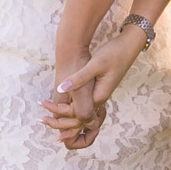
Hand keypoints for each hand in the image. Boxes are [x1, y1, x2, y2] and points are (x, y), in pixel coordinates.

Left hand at [41, 31, 144, 147]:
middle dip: (62, 123)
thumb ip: (78, 78)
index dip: (59, 113)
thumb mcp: (95, 65)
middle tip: (41, 120)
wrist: (129, 46)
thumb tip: (61, 89)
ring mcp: (101, 94)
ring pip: (82, 112)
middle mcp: (100, 98)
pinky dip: (73, 107)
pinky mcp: (100, 88)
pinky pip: (85, 104)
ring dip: (66, 116)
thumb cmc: (114, 54)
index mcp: (99, 96)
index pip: (77, 114)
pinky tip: (63, 105)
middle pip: (80, 119)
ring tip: (48, 117)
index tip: (43, 108)